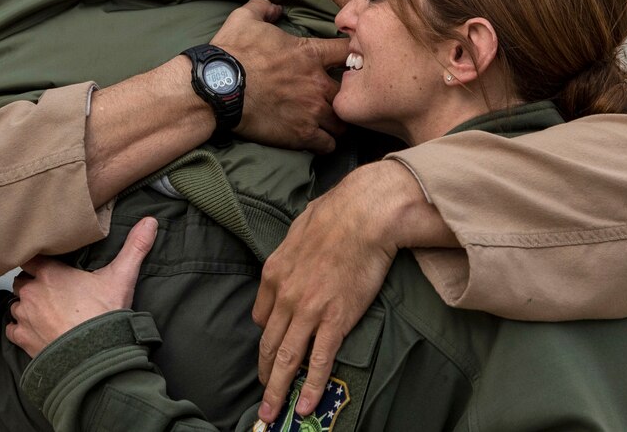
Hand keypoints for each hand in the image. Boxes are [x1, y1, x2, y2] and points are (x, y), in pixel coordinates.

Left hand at [6, 217, 157, 357]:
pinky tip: (35, 330)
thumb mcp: (122, 277)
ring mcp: (25, 317)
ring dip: (27, 306)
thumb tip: (150, 221)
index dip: (37, 258)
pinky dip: (21, 330)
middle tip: (51, 289)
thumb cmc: (104, 315)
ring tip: (45, 311)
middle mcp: (31, 293)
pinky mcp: (23, 340)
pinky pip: (12, 330)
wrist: (95, 356)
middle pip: (22, 280)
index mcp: (50, 273)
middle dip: (33, 283)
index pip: (30, 257)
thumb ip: (134, 247)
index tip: (46, 262)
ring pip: (16, 305)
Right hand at [211, 0, 348, 153]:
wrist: (218, 88)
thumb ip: (262, 7)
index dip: (352, 56)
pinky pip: (328, 144)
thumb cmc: (232, 53)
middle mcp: (317, 82)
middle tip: (336, 97)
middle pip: (349, 91)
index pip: (348, 52)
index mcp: (310, 53)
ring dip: (337, 121)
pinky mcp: (301, 134)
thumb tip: (273, 6)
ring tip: (330, 122)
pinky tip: (319, 139)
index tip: (347, 62)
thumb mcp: (245, 19)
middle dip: (344, 94)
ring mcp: (311, 110)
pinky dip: (326, 142)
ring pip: (342, 121)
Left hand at [251, 161, 450, 422]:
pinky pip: (319, 360)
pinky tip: (304, 404)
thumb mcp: (299, 228)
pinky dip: (311, 385)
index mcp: (274, 273)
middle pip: (268, 343)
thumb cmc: (336, 214)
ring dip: (278, 388)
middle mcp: (285, 295)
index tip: (271, 351)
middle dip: (265, 373)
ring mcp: (308, 310)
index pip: (262, 316)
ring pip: (287, 358)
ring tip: (273, 413)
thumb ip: (291, 250)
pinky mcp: (335, 320)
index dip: (266, 337)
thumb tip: (294, 254)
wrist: (364, 216)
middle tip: (263, 395)